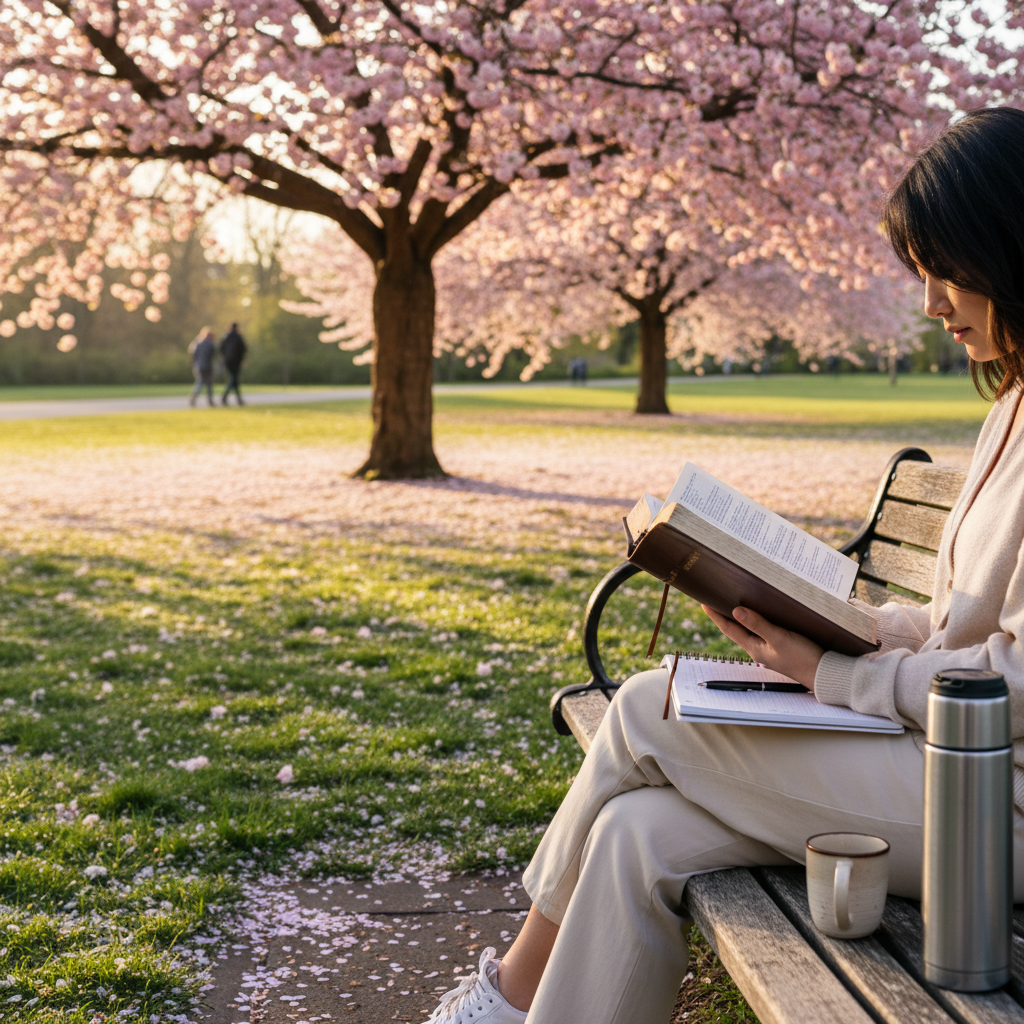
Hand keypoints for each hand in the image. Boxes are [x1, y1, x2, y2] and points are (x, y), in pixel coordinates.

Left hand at [701, 605, 823, 690]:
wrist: (825, 674)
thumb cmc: (803, 657)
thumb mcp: (779, 638)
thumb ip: (758, 624)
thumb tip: (736, 611)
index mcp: (754, 648)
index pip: (729, 629)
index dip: (716, 615)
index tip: (704, 602)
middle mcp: (759, 649)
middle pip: (736, 629)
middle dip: (724, 615)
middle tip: (715, 598)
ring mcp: (770, 649)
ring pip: (749, 630)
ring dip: (740, 618)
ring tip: (732, 603)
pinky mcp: (781, 647)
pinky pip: (762, 632)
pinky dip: (756, 621)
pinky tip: (759, 615)